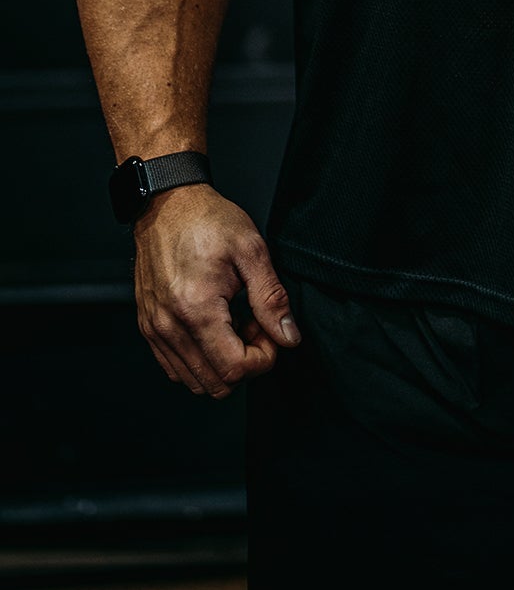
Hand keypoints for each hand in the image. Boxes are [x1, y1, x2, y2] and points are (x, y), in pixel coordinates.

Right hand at [132, 185, 301, 398]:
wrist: (166, 205)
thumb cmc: (207, 221)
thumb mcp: (252, 251)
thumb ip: (271, 299)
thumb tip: (288, 336)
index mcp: (197, 309)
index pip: (235, 369)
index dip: (264, 358)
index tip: (270, 329)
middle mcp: (169, 327)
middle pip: (215, 384)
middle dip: (245, 363)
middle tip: (255, 326)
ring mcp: (155, 330)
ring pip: (195, 381)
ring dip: (222, 363)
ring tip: (235, 325)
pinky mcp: (149, 328)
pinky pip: (175, 368)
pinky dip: (200, 360)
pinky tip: (214, 328)